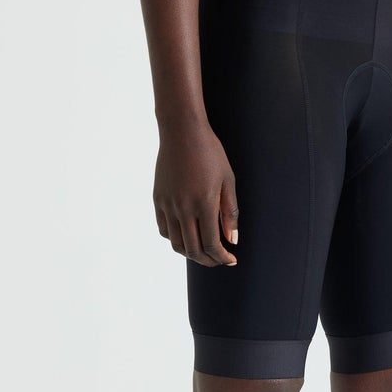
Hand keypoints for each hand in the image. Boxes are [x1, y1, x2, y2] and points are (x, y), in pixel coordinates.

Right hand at [153, 124, 238, 265]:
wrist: (181, 131)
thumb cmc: (210, 153)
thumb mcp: (228, 180)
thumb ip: (230, 213)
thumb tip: (232, 240)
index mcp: (204, 204)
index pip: (212, 244)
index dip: (223, 257)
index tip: (231, 259)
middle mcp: (183, 208)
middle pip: (193, 250)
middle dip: (209, 260)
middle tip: (220, 260)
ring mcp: (168, 205)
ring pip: (177, 244)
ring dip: (191, 253)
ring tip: (204, 252)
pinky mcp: (158, 200)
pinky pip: (165, 230)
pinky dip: (176, 239)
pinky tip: (187, 236)